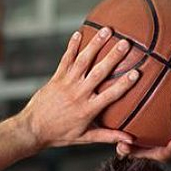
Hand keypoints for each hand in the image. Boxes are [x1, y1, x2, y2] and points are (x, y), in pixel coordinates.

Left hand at [17, 27, 139, 148]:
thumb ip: (108, 136)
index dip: (124, 84)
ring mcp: (66, 84)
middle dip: (113, 57)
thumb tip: (129, 140)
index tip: (137, 73)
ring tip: (107, 30)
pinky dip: (72, 46)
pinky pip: (65, 59)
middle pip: (99, 73)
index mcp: (88, 110)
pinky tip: (79, 33)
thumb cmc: (60, 135)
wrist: (32, 129)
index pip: (110, 95)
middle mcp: (78, 94)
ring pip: (83, 61)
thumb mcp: (85, 137)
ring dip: (95, 45)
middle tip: (125, 43)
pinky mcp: (56, 78)